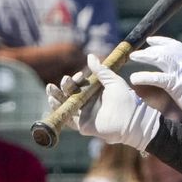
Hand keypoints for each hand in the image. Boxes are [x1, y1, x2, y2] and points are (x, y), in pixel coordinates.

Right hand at [46, 54, 160, 149]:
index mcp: (95, 91)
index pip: (80, 84)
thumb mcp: (113, 81)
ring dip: (57, 97)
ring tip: (50, 89)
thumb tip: (90, 56)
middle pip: (70, 93)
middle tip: (65, 80)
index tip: (80, 75)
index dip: (77, 79)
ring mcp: (84, 114)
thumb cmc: (125, 99)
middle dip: (65, 86)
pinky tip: (53, 101)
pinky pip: (67, 119)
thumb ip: (100, 70)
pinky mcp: (82, 125)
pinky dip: (59, 110)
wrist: (130, 119)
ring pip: (66, 105)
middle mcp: (88, 102)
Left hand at [129, 36, 181, 133]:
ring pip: (160, 59)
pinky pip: (157, 78)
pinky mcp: (177, 85)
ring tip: (133, 57)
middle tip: (137, 52)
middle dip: (150, 49)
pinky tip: (134, 78)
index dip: (162, 42)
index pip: (176, 45)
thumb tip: (181, 73)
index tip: (151, 40)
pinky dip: (144, 76)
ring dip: (145, 57)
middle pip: (165, 50)